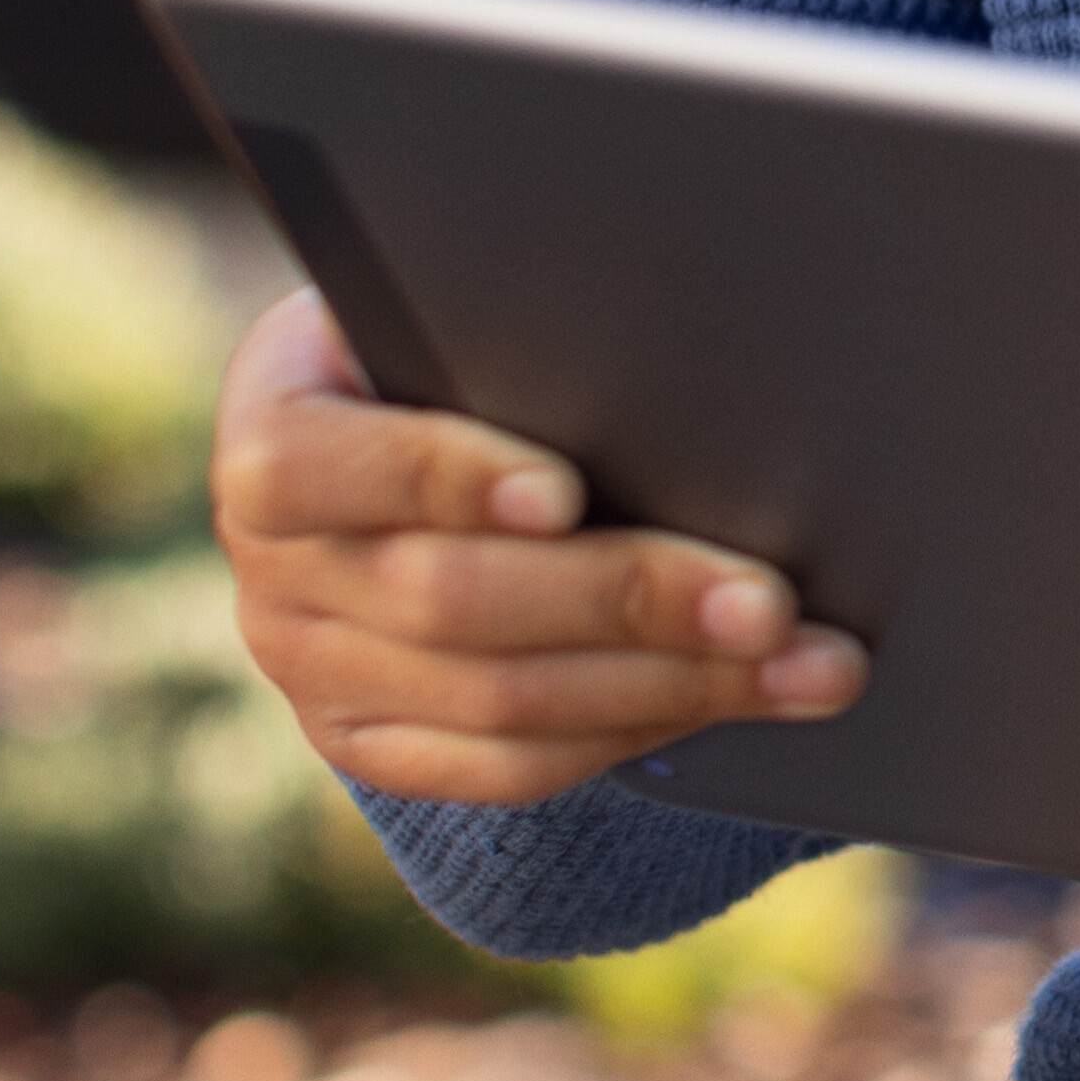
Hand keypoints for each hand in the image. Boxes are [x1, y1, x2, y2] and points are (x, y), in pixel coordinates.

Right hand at [211, 289, 860, 803]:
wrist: (419, 437)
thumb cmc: (474, 345)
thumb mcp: (467, 314)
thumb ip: (523, 328)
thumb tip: (679, 341)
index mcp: (275, 428)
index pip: (311, 465)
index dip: (439, 478)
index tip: (565, 492)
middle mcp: (274, 564)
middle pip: (445, 602)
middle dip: (626, 601)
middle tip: (768, 602)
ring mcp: (312, 667)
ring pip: (496, 701)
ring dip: (673, 684)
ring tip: (805, 664)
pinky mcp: (371, 742)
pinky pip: (508, 767)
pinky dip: (637, 731)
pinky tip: (737, 699)